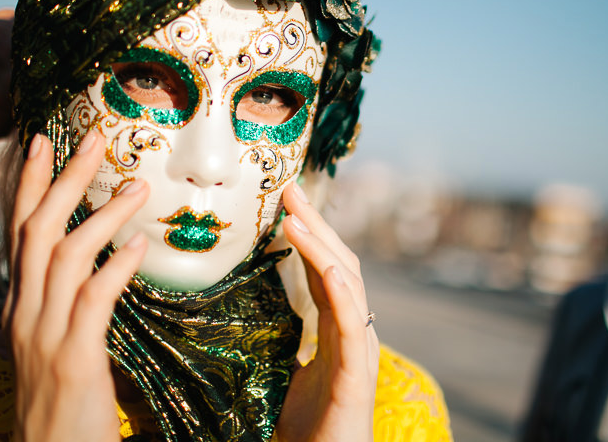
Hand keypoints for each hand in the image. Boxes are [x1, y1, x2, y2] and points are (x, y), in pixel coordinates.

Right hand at [2, 131, 148, 441]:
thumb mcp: (54, 346)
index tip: (45, 143)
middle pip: (39, 230)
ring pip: (64, 255)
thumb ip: (67, 307)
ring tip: (139, 188)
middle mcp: (26, 313)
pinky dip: (113, 267)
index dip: (33, 185)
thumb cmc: (63, 403)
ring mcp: (46, 335)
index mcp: (21, 307)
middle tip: (92, 140)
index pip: (21, 233)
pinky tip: (138, 247)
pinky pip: (92, 300)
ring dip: (102, 215)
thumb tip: (96, 268)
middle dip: (65, 179)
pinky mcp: (74, 359)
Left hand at [275, 183, 378, 441]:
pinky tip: (318, 257)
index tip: (286, 206)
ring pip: (348, 281)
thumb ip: (282, 342)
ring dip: (322, 243)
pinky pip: (352, 319)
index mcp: (337, 333)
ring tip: (294, 214)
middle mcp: (354, 333)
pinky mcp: (356, 373)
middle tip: (290, 190)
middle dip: (316, 225)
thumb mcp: (289, 375)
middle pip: (339, 265)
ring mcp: (359, 350)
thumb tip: (248, 318)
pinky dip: (337, 282)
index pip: (325, 273)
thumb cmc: (308, 432)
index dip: (309, 238)